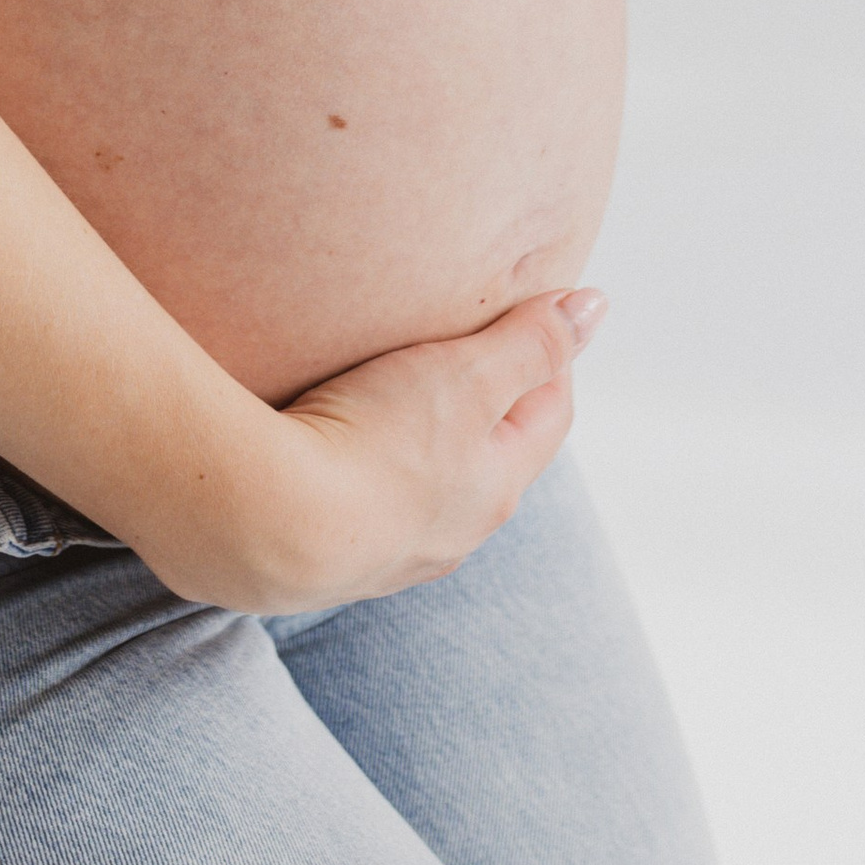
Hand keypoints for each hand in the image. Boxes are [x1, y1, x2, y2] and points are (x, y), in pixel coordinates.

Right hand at [238, 287, 603, 611]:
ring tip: (388, 391)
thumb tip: (596, 307)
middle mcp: (455, 532)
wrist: (268, 526)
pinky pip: (365, 504)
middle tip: (458, 343)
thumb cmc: (377, 443)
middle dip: (484, 399)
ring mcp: (391, 552)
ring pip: (427, 486)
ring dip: (420, 441)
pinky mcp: (331, 557)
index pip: (548, 413)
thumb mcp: (468, 375)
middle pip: (489, 454)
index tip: (526, 309)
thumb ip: (532, 340)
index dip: (547, 356)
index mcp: (498, 488)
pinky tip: (332, 448)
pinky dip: (363, 468)